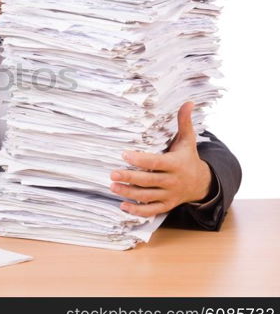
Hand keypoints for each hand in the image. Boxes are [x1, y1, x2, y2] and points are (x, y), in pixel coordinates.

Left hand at [109, 101, 212, 216]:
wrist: (202, 183)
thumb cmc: (188, 158)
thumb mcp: (188, 140)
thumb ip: (184, 123)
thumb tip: (188, 102)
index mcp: (176, 164)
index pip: (156, 162)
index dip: (140, 159)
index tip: (124, 154)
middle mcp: (173, 181)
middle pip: (149, 181)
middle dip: (130, 178)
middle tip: (112, 173)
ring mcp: (170, 195)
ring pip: (148, 197)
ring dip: (129, 193)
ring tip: (113, 187)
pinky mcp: (167, 205)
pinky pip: (151, 211)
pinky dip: (137, 211)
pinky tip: (123, 206)